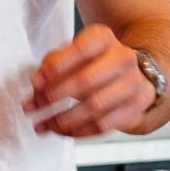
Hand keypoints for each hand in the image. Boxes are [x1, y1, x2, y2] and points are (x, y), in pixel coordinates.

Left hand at [26, 24, 156, 138]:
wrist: (127, 73)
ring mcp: (133, 83)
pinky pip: (105, 125)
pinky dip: (80, 131)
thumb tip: (37, 81)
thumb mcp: (71, 53)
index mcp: (103, 38)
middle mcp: (122, 58)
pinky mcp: (136, 106)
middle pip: (86, 81)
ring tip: (43, 124)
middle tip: (33, 107)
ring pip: (95, 107)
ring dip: (64, 120)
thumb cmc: (92, 62)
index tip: (35, 83)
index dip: (56, 68)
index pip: (80, 50)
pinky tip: (63, 132)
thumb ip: (52, 64)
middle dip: (54, 97)